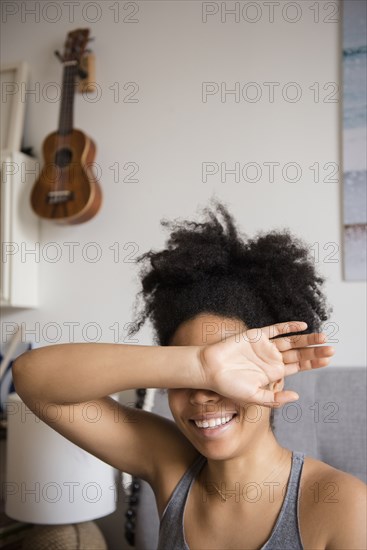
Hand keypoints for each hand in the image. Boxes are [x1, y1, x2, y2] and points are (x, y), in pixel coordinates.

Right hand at [199, 321, 334, 406]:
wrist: (210, 369)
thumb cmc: (228, 386)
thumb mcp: (254, 397)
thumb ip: (274, 398)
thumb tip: (297, 396)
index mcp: (272, 373)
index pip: (298, 367)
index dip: (313, 363)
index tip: (328, 360)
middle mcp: (271, 359)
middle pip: (299, 354)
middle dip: (315, 352)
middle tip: (331, 349)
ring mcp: (265, 346)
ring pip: (291, 341)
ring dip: (307, 339)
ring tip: (323, 337)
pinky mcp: (257, 335)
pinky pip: (276, 329)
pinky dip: (289, 327)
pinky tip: (302, 325)